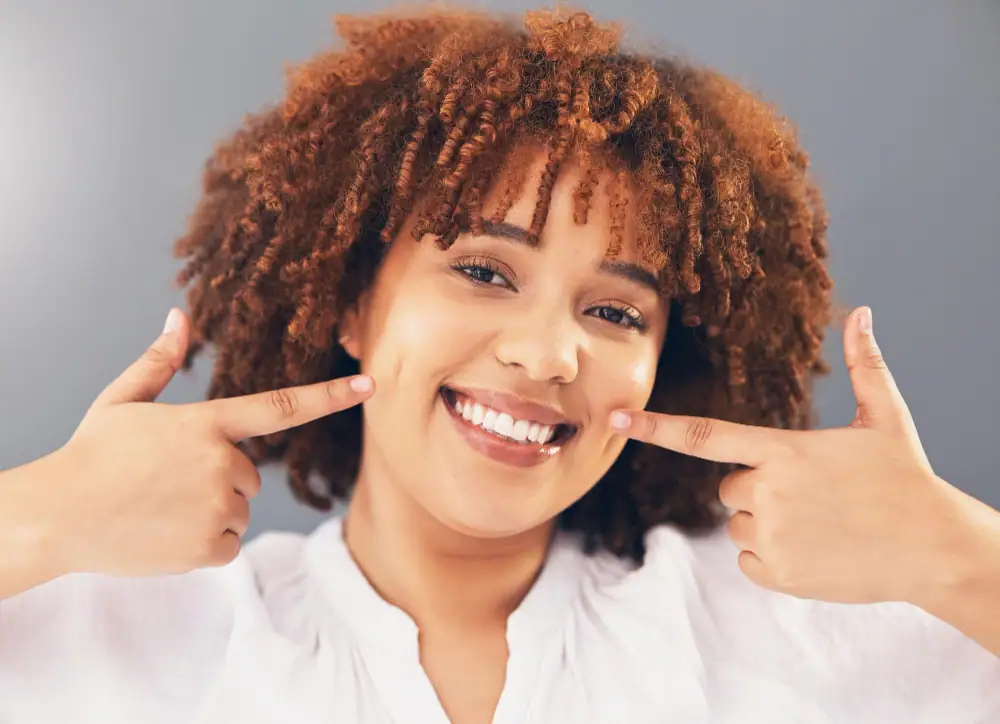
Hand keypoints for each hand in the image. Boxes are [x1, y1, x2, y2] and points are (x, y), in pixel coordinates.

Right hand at [37, 308, 373, 577]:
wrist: (57, 517)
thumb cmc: (90, 456)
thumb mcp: (122, 401)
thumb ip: (160, 361)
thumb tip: (179, 316)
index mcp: (207, 423)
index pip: (283, 406)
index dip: (331, 396)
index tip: (370, 385)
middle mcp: (221, 463)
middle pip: (249, 474)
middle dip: (219, 478)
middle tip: (167, 482)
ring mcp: (218, 507)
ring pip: (239, 510)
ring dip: (212, 512)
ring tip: (161, 508)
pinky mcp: (210, 547)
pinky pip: (229, 544)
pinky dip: (206, 544)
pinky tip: (166, 534)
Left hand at [611, 306, 958, 604]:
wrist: (934, 549)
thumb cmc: (905, 478)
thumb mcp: (886, 417)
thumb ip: (865, 365)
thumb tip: (864, 313)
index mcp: (782, 450)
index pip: (703, 436)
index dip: (654, 427)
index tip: (612, 420)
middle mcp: (769, 491)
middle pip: (730, 487)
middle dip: (759, 489)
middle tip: (812, 497)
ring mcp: (772, 535)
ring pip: (738, 525)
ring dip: (767, 525)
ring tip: (820, 524)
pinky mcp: (777, 574)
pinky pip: (748, 561)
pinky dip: (771, 559)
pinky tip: (815, 551)